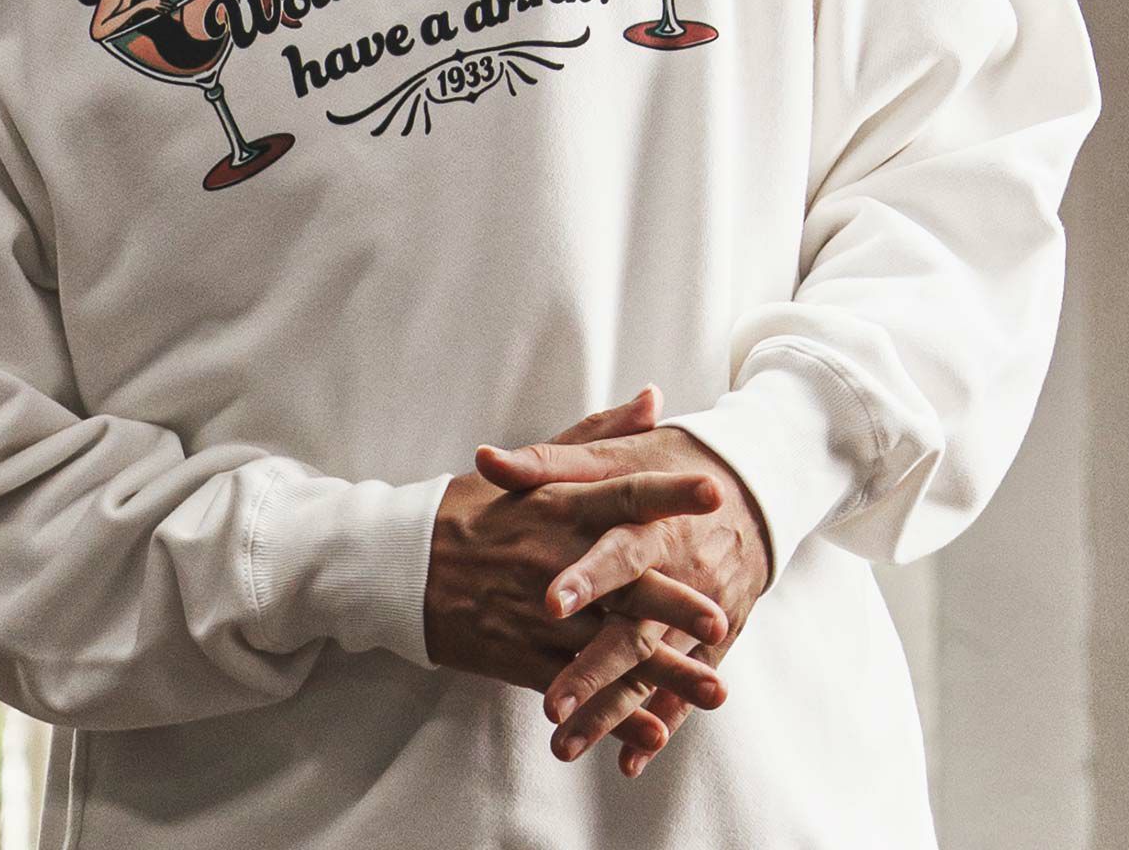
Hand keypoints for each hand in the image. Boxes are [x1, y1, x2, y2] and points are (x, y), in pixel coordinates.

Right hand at [424, 388, 724, 762]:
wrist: (408, 565)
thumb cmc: (479, 509)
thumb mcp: (536, 466)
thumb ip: (601, 436)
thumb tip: (655, 398)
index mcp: (562, 506)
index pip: (624, 494)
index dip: (669, 493)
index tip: (715, 490)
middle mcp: (557, 560)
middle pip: (624, 582)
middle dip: (672, 603)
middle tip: (719, 618)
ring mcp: (541, 614)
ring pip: (610, 647)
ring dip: (663, 673)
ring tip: (714, 692)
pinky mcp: (525, 657)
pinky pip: (578, 687)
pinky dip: (616, 713)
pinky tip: (655, 730)